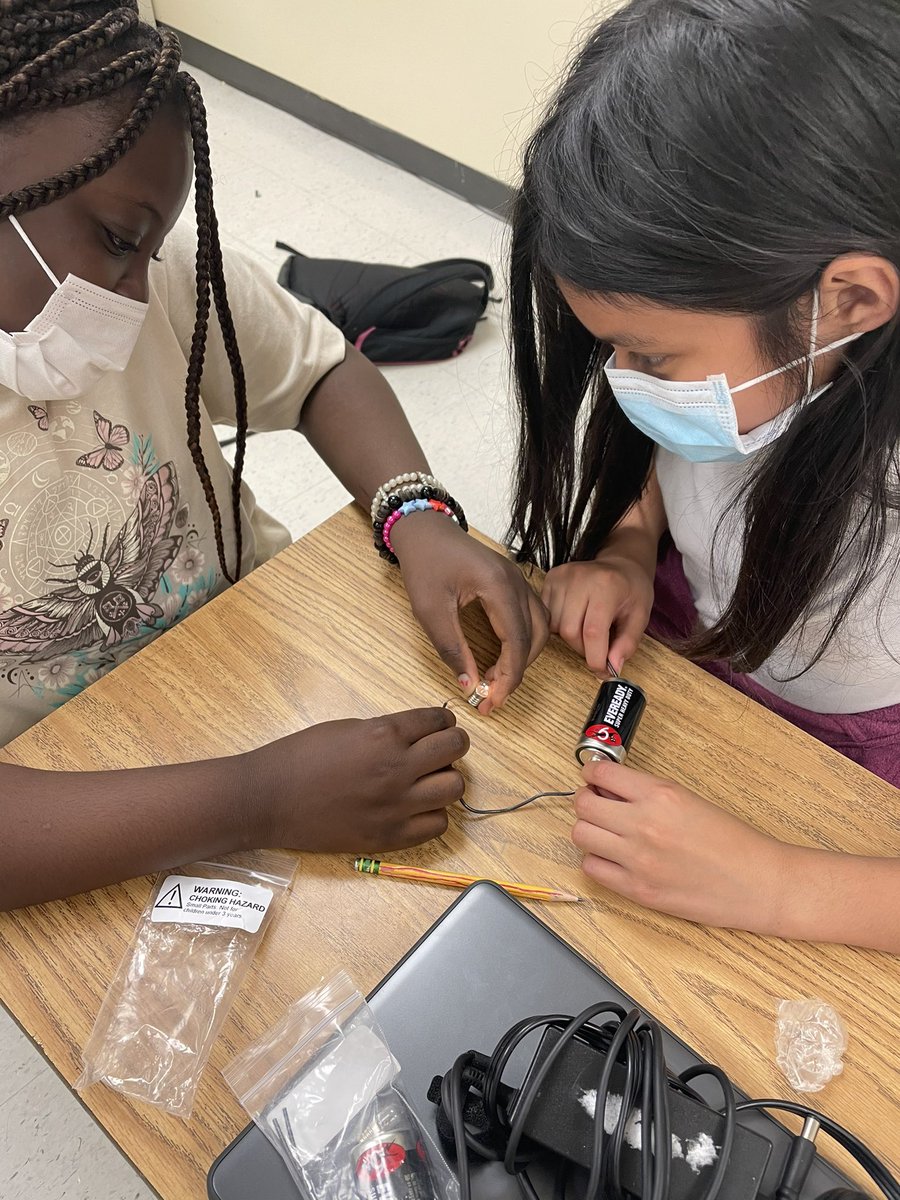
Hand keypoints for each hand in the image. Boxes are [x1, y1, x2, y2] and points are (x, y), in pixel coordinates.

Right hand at [245, 707, 468, 851]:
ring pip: (454, 788)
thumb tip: (417, 735)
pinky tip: (417, 808)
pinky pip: (438, 825)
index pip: (438, 719)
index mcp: (385, 734)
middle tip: (441, 748)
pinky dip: (433, 814)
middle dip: (453, 743)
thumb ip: (386, 731)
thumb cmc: (301, 757)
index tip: (439, 724)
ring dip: (447, 779)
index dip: (442, 720)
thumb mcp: (348, 728)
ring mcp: (397, 806)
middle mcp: (398, 768)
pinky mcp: (390, 837)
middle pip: (456, 749)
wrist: (269, 799)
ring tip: (430, 780)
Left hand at [391, 514, 547, 714]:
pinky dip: (521, 642)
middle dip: (516, 672)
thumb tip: (469, 685)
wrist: (424, 529)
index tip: (492, 701)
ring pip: (538, 629)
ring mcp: (518, 581)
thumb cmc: (425, 563)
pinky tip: (500, 657)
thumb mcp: (430, 611)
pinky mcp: (512, 583)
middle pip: (535, 637)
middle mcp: (517, 582)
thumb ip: (452, 649)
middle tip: (490, 696)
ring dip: (521, 658)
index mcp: (498, 586)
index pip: (517, 641)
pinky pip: (530, 618)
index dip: (508, 677)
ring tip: (493, 680)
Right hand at [542, 543, 654, 674]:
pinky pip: (547, 615)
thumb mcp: (640, 617)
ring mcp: (562, 576)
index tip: (601, 670)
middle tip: (598, 647)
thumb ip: (627, 643)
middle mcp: (580, 577)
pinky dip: (560, 624)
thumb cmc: (632, 590)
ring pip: (555, 626)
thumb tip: (612, 667)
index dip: (595, 657)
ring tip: (587, 628)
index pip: (592, 631)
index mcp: (607, 585)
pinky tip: (576, 616)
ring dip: (571, 637)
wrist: (621, 564)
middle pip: (569, 631)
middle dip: (583, 648)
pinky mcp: (551, 577)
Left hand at [571, 758, 793, 932]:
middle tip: (597, 804)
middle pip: (583, 804)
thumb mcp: (688, 799)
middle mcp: (644, 824)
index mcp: (661, 795)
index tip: (592, 777)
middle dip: (586, 800)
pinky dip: (598, 860)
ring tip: (606, 832)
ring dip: (589, 830)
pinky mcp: (638, 890)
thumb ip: (646, 792)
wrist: (759, 883)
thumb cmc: (732, 841)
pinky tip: (615, 858)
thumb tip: (608, 787)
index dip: (591, 774)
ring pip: (581, 835)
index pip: (600, 774)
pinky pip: (592, 868)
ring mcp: (637, 860)